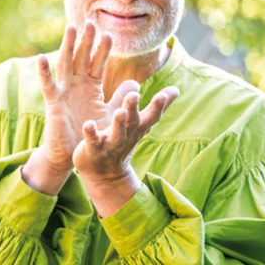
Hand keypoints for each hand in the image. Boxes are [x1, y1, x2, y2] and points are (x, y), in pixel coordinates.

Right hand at [22, 21, 139, 194]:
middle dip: (86, 41)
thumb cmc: (90, 134)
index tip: (109, 34)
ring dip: (67, 47)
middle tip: (90, 21)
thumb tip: (136, 82)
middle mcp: (76, 85)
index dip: (102, 49)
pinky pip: (48, 86)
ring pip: (66, 64)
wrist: (73, 154)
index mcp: (90, 86)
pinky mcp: (53, 104)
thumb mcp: (110, 113)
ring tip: (70, 28)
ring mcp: (63, 92)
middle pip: (81, 58)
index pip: (97, 63)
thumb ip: (121, 98)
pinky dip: (43, 72)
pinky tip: (40, 57)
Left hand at [73, 86, 178, 215]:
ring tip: (119, 111)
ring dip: (118, 123)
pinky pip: (92, 141)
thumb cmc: (123, 143)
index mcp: (136, 128)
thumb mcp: (140, 125)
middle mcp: (125, 136)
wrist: (104, 176)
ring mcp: (109, 144)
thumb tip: (176, 89)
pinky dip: (91, 133)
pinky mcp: (93, 149)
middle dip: (133, 109)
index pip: (151, 117)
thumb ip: (155, 107)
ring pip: (116, 134)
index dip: (159, 106)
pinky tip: (88, 124)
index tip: (165, 94)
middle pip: (132, 122)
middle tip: (134, 95)